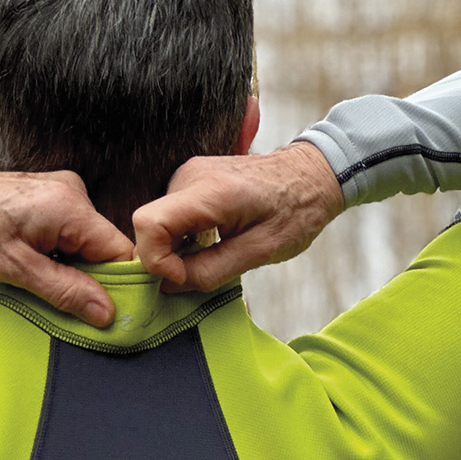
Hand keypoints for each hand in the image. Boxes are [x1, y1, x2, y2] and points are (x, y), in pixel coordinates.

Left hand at [0, 165, 134, 327]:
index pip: (121, 251)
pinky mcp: (47, 197)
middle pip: (104, 248)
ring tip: (40, 281)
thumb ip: (64, 291)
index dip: (122, 286)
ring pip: (86, 243)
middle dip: (93, 280)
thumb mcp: (14, 269)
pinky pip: (69, 233)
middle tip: (72, 308)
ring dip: (72, 269)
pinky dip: (59, 255)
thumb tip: (106, 313)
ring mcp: (60, 191)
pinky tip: (35, 265)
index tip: (115, 317)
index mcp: (70, 206)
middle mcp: (72, 192)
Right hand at [131, 141, 343, 292]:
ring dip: (176, 250)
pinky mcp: (189, 179)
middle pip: (150, 227)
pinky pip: (169, 217)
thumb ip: (211, 271)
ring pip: (158, 225)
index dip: (156, 260)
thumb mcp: (260, 252)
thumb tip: (169, 285)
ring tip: (215, 252)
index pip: (149, 224)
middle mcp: (189, 176)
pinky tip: (211, 241)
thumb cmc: (295, 212)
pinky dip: (182, 238)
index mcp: (211, 191)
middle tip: (202, 271)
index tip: (183, 277)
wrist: (311, 175)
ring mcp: (186, 174)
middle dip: (167, 259)